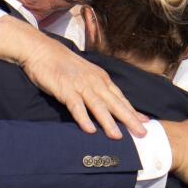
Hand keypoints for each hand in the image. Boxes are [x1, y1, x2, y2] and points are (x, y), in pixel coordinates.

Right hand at [0, 17, 144, 138]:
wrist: (41, 50)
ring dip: (108, 122)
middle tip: (142, 133)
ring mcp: (80, 85)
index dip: (133, 111)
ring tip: (118, 136)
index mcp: (101, 79)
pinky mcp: (65, 89)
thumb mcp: (85, 74)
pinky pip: (76, 106)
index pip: (120, 98)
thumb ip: (96, 88)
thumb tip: (106, 104)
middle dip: (129, 119)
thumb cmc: (62, 64)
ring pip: (98, 106)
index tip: (146, 122)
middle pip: (115, 103)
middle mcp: (94, 82)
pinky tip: (89, 130)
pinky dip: (83, 118)